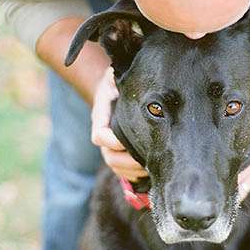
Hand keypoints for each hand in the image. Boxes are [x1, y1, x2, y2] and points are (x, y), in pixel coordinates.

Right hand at [90, 65, 147, 181]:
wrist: (116, 86)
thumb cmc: (118, 79)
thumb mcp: (114, 75)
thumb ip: (115, 78)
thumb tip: (124, 77)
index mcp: (100, 115)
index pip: (100, 135)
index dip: (112, 142)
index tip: (126, 142)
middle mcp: (103, 132)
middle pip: (108, 156)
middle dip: (126, 162)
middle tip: (146, 161)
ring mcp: (110, 143)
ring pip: (114, 164)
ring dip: (130, 170)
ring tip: (149, 168)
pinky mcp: (119, 150)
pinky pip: (121, 168)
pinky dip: (132, 174)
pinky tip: (148, 172)